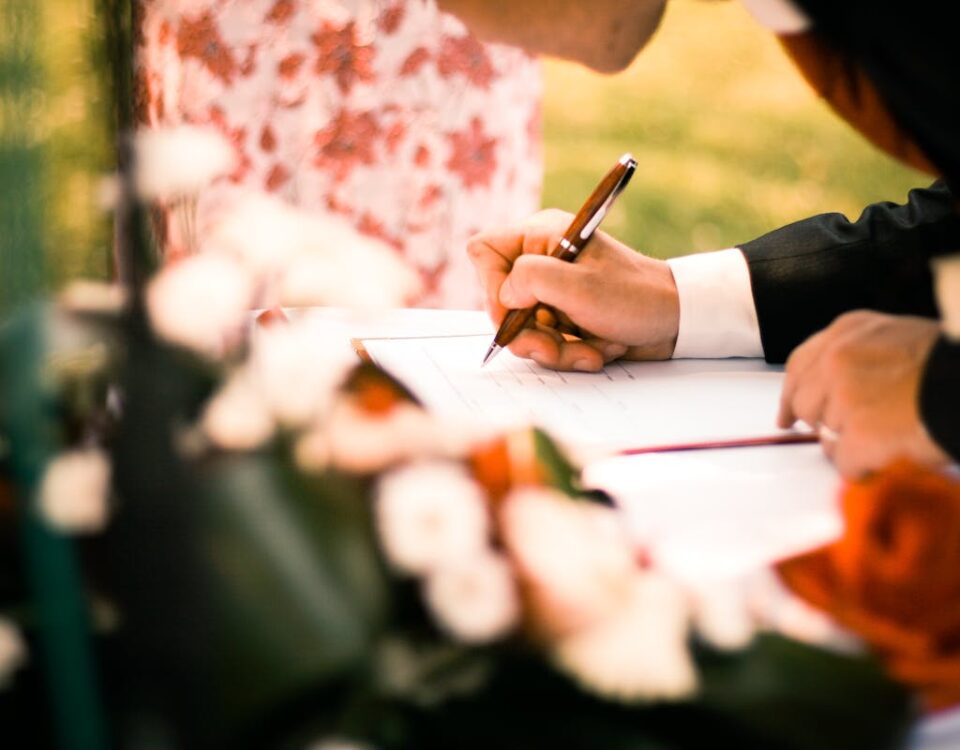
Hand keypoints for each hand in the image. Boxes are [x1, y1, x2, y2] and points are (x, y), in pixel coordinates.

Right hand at [467, 209, 679, 370]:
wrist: (677, 320)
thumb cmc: (635, 296)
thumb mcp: (578, 286)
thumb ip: (529, 280)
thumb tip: (504, 296)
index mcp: (541, 236)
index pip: (484, 252)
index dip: (492, 287)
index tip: (517, 312)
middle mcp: (542, 260)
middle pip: (501, 302)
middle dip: (528, 333)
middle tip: (554, 347)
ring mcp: (551, 291)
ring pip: (522, 329)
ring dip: (553, 349)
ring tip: (587, 352)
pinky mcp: (563, 316)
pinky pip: (544, 341)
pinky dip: (568, 352)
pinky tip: (596, 351)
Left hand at [777, 310, 948, 477]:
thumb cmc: (950, 367)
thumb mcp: (898, 339)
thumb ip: (861, 358)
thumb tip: (833, 393)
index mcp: (847, 332)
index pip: (798, 366)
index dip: (791, 396)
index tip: (785, 416)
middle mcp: (838, 359)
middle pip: (805, 406)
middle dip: (827, 424)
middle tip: (859, 432)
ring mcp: (844, 397)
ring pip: (826, 438)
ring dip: (854, 446)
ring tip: (892, 435)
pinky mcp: (858, 434)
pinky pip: (845, 463)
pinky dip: (867, 467)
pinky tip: (892, 454)